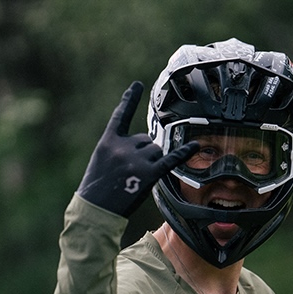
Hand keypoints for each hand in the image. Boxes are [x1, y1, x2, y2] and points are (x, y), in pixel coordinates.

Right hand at [76, 81, 198, 216]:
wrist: (97, 209)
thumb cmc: (98, 187)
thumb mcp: (101, 161)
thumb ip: (119, 147)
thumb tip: (147, 144)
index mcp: (108, 141)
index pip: (121, 116)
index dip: (129, 99)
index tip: (137, 85)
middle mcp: (123, 147)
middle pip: (146, 140)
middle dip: (143, 152)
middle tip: (130, 172)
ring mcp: (136, 160)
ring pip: (157, 150)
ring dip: (153, 161)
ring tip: (137, 177)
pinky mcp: (149, 174)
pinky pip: (170, 160)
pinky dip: (183, 153)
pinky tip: (195, 146)